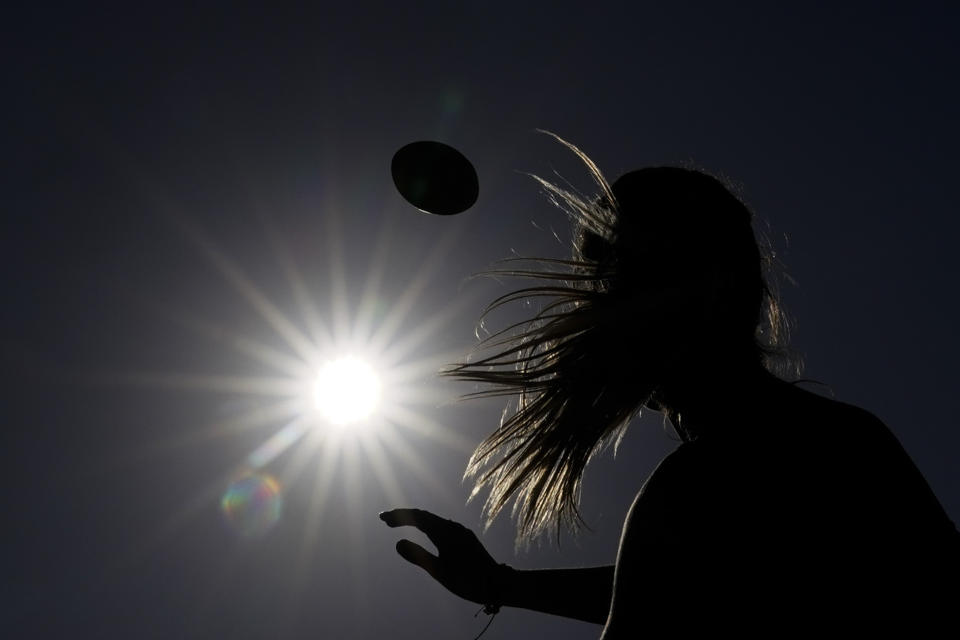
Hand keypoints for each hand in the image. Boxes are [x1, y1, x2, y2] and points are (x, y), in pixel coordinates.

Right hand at [379, 508, 511, 606]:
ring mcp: (460, 531)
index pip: (417, 517)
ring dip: (414, 520)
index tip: (382, 518)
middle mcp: (453, 527)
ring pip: (433, 520)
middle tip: (385, 519)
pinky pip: (440, 526)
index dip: (399, 515)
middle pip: (424, 516)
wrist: (499, 583)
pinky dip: (426, 525)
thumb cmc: (469, 580)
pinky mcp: (464, 538)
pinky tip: (423, 531)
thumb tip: (398, 543)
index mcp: (445, 532)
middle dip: (404, 516)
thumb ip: (418, 556)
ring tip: (398, 523)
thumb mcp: (439, 571)